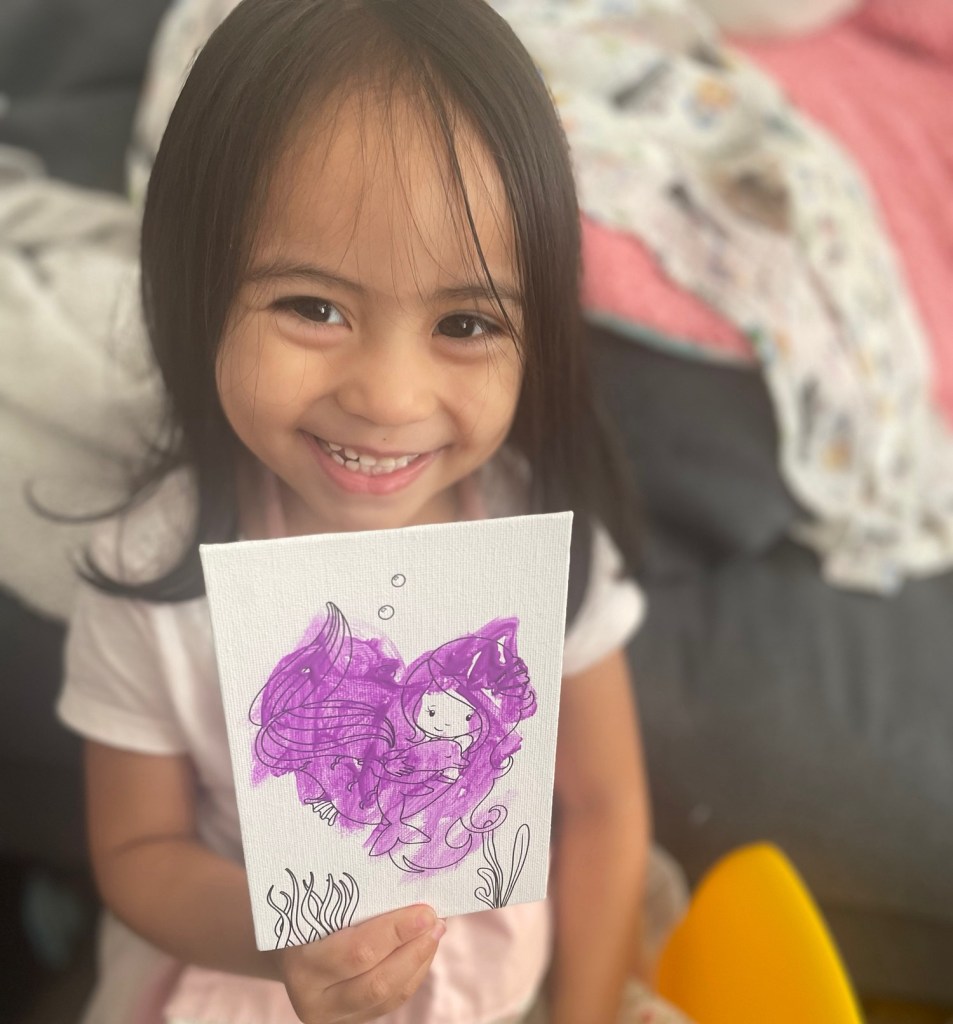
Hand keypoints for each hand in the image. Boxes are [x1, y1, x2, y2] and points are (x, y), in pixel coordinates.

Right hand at [276, 904, 444, 1022]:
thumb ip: (356, 899)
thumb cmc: (306, 910)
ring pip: (386, 997)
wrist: (287, 945)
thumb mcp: (319, 901)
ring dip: (418, 962)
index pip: (357, 952)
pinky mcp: (348, 1022)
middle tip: (436, 921)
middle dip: (414, 950)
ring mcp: (330, 1016)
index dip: (396, 933)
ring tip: (435, 931)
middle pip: (376, 982)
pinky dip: (411, 975)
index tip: (425, 911)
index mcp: (300, 962)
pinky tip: (422, 950)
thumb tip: (409, 886)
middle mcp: (311, 998)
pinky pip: (388, 1003)